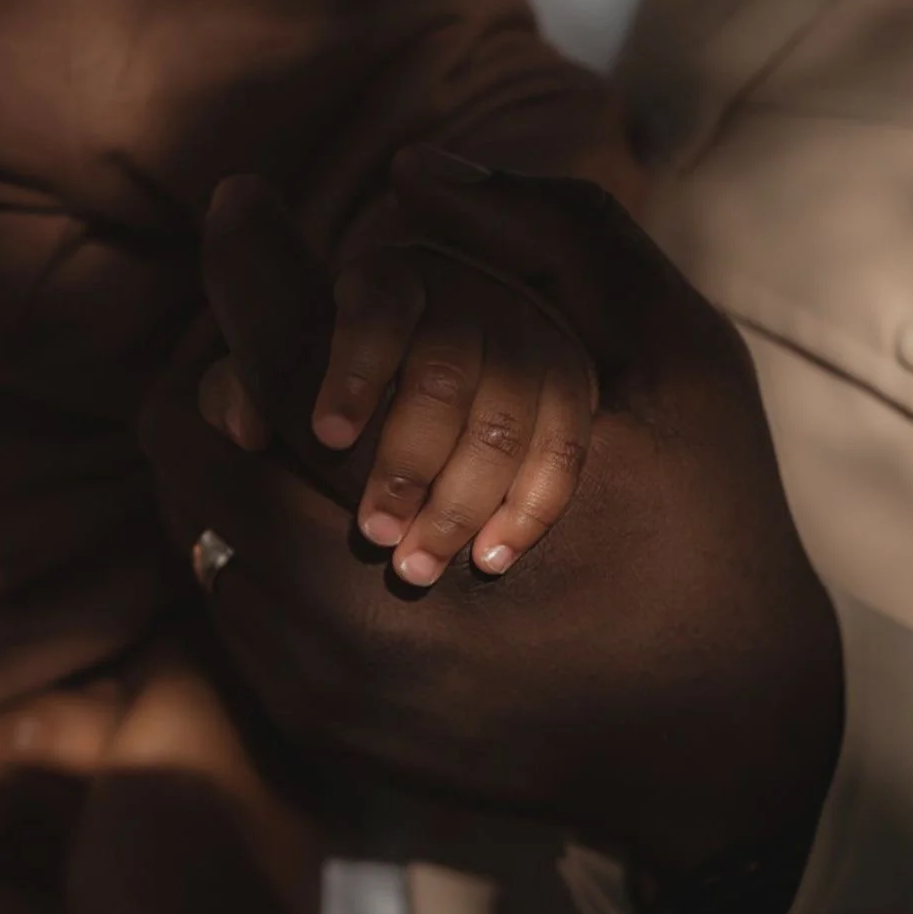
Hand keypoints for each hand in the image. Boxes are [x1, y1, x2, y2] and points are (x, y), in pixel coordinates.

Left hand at [143, 149, 842, 874]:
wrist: (716, 748)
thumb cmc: (710, 541)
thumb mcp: (683, 363)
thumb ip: (564, 239)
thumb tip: (418, 165)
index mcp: (419, 498)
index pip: (275, 355)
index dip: (244, 263)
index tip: (236, 201)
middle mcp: (339, 610)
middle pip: (195, 453)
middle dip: (215, 380)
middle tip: (264, 341)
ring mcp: (322, 687)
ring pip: (204, 538)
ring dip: (227, 467)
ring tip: (288, 428)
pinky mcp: (326, 734)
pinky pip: (235, 615)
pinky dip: (253, 550)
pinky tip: (318, 522)